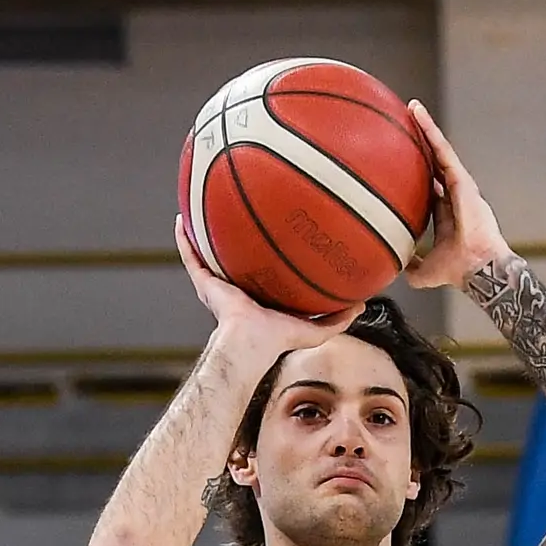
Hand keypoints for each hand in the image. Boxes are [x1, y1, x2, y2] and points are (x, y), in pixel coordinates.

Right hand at [175, 218, 354, 353]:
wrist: (250, 344)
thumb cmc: (279, 341)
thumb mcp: (316, 330)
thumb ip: (339, 319)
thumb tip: (364, 305)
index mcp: (261, 295)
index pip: (263, 268)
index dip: (265, 251)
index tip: (273, 229)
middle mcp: (237, 286)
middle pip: (235, 253)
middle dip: (236, 234)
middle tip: (240, 205)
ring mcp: (219, 283)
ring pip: (209, 250)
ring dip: (205, 230)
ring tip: (203, 201)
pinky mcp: (205, 283)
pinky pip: (190, 256)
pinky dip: (183, 239)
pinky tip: (181, 218)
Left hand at [400, 98, 511, 291]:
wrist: (477, 267)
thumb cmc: (458, 270)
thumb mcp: (424, 271)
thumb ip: (411, 266)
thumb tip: (392, 266)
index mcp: (446, 212)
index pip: (429, 186)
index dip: (417, 173)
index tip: (403, 161)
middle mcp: (454, 194)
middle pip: (434, 162)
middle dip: (422, 143)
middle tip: (406, 124)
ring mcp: (459, 185)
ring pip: (439, 150)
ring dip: (425, 128)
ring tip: (411, 109)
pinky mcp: (461, 178)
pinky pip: (443, 150)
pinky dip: (430, 131)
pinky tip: (418, 115)